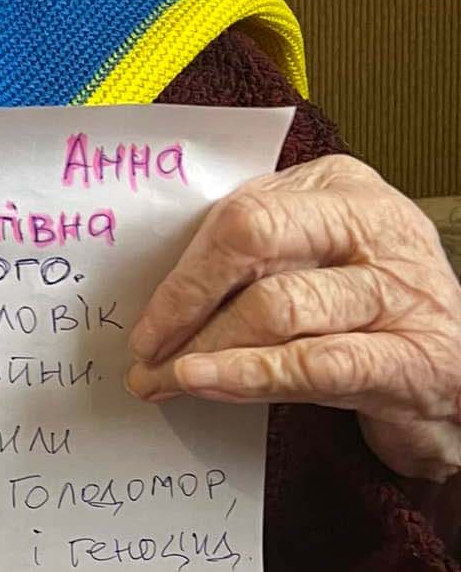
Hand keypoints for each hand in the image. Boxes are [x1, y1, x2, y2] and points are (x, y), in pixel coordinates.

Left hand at [125, 154, 460, 482]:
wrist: (457, 380)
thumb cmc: (363, 313)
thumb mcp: (310, 264)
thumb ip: (250, 258)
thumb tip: (154, 293)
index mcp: (339, 187)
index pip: (240, 210)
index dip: (181, 266)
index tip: (141, 314)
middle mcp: (375, 225)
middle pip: (253, 237)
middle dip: (184, 296)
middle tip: (144, 347)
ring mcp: (401, 290)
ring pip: (278, 306)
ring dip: (206, 348)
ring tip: (163, 379)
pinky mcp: (418, 358)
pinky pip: (317, 364)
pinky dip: (250, 376)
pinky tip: (205, 385)